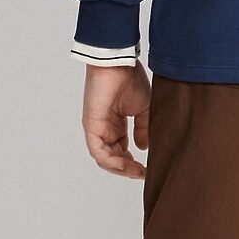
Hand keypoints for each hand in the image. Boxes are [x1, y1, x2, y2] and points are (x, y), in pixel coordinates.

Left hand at [81, 63, 151, 177]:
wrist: (118, 64)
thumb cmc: (130, 80)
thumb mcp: (143, 109)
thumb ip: (143, 129)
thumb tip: (143, 148)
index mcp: (116, 123)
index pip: (121, 150)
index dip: (133, 162)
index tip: (147, 169)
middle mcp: (105, 128)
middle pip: (113, 158)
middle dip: (127, 169)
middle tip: (142, 174)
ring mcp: (97, 128)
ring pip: (105, 158)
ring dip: (121, 169)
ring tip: (136, 172)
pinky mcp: (91, 127)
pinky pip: (98, 152)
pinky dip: (112, 162)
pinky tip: (126, 165)